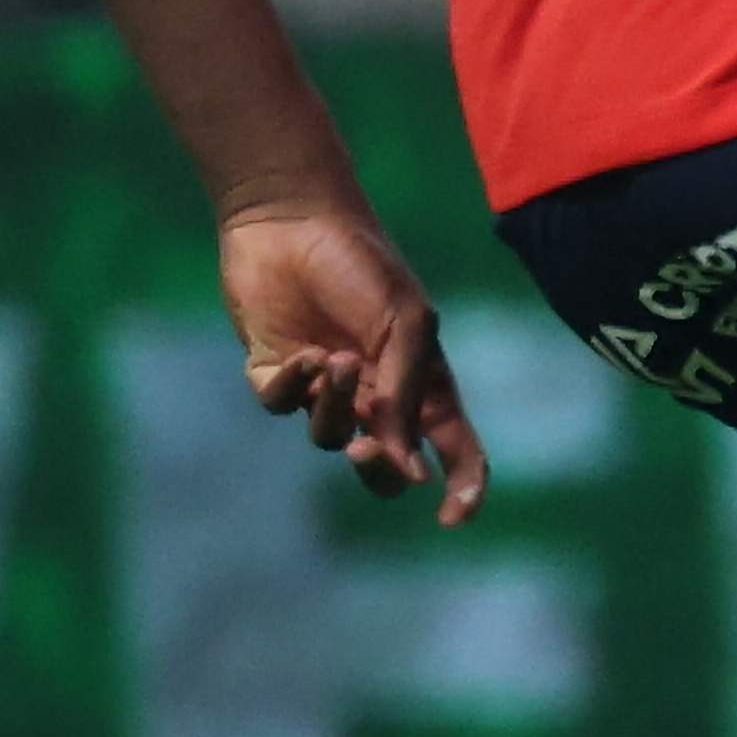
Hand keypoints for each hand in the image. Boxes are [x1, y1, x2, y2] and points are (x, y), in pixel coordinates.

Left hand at [217, 198, 489, 519]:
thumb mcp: (405, 322)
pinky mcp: (275, 373)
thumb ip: (405, 392)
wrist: (292, 220)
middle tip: (368, 452)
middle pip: (385, 466)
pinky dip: (294, 387)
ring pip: (328, 437)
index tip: (452, 516)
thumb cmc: (363, 263)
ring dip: (333, 407)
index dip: (461, 487)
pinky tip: (303, 353)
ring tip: (334, 360)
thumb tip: (401, 460)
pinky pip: (281, 406)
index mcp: (423, 379)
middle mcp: (376, 392)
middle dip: (380, 470)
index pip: (454, 447)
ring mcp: (325, 387)